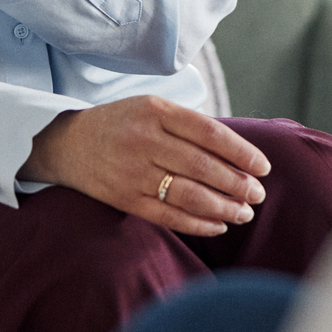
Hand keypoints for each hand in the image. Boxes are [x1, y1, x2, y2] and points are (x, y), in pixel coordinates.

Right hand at [22, 96, 270, 237]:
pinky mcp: (124, 199)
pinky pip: (168, 215)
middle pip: (203, 166)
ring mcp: (132, 172)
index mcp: (156, 111)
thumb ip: (189, 125)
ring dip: (224, 207)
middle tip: (258, 194)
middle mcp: (144, 140)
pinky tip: (218, 224)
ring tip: (244, 212)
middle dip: (238, 183)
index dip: (242, 152)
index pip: (210, 133)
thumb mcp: (152, 108)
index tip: (263, 167)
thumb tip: (240, 153)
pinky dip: (198, 223)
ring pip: (189, 194)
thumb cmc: (123, 124)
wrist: (67, 143)